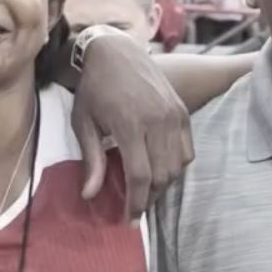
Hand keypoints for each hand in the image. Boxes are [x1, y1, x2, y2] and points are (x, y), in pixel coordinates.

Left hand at [71, 33, 193, 219]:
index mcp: (129, 124)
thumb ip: (91, 160)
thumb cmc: (94, 88)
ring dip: (163, 185)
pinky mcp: (182, 112)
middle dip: (149, 198)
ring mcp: (173, 115)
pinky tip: (160, 170)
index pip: (140, 176)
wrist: (116, 51)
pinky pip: (187, 151)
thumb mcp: (83, 123)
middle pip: (162, 176)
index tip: (129, 220)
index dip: (136, 203)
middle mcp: (156, 121)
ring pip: (177, 167)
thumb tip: (90, 196)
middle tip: (136, 208)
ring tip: (146, 191)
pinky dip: (176, 167)